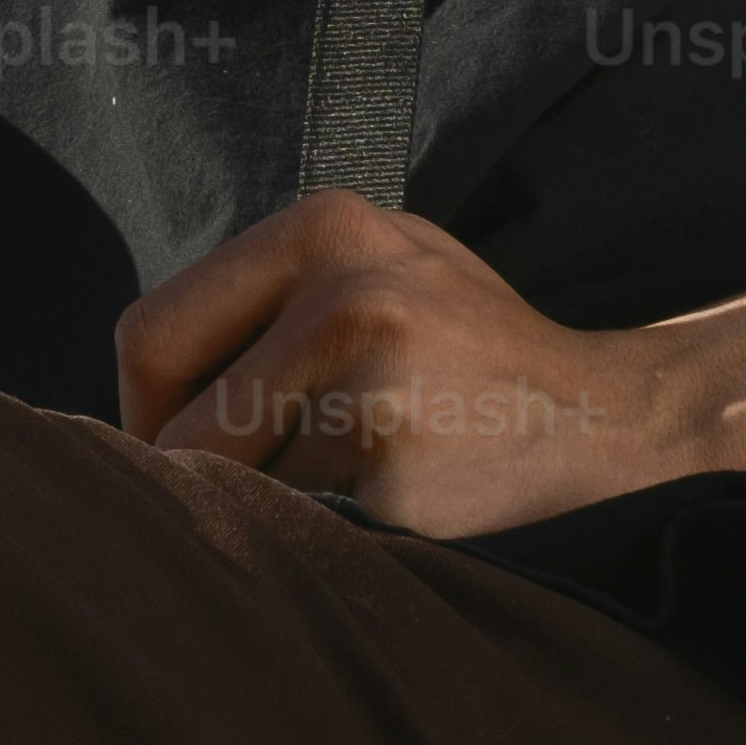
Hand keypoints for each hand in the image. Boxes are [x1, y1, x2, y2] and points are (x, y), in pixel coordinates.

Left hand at [115, 193, 711, 539]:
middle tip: (214, 496)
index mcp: (322, 225)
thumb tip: (136, 400)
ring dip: (269, 493)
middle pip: (169, 401)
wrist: (609, 418)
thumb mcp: (381, 277)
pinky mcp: (384, 440)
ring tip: (353, 474)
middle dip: (177, 464)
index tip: (173, 452)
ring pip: (232, 467)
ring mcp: (363, 358)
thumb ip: (271, 305)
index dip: (146, 410)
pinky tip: (398, 493)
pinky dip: (327, 518)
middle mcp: (338, 276)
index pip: (155, 328)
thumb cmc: (471, 360)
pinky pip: (296, 505)